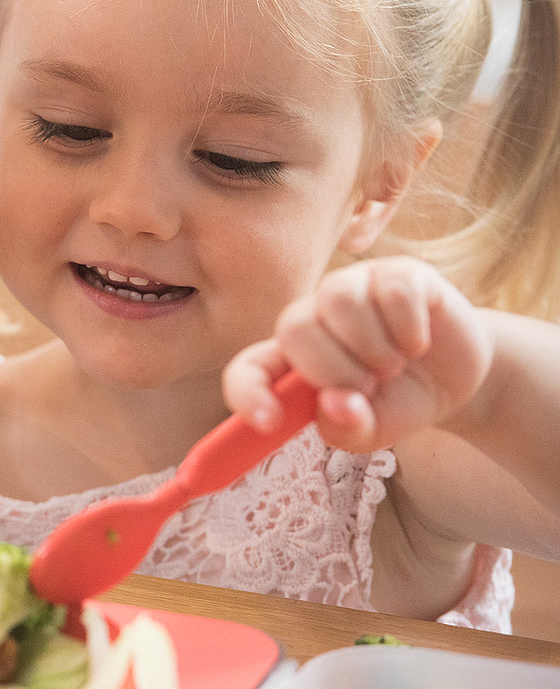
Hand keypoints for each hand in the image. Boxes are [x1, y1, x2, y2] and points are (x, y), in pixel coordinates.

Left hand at [223, 256, 493, 450]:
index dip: (248, 391)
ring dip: (372, 348)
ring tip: (392, 365)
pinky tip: (417, 343)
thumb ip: (347, 428)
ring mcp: (354, 287)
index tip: (268, 422)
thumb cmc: (399, 401)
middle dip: (332, 368)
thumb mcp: (374, 431)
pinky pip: (392, 292)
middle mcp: (314, 315)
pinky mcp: (398, 274)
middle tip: (368, 385)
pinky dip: (409, 329)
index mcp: (293, 359)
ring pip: (339, 302)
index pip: (248, 368)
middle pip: (293, 326)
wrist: (458, 379)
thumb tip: (335, 406)